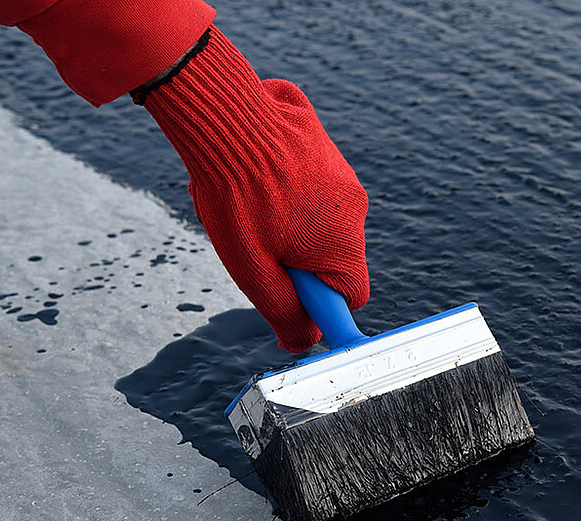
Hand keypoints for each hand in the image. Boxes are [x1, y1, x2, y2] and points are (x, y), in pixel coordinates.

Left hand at [139, 27, 368, 351]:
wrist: (225, 116)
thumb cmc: (236, 197)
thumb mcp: (253, 269)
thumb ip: (284, 312)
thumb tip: (303, 344)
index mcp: (344, 244)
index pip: (349, 296)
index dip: (317, 304)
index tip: (288, 297)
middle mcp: (355, 208)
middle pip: (332, 254)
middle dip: (295, 257)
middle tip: (254, 246)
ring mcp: (341, 172)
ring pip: (319, 215)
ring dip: (287, 220)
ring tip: (245, 204)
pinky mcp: (324, 144)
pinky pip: (310, 178)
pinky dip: (285, 183)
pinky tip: (251, 174)